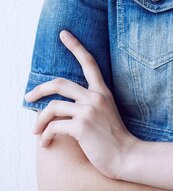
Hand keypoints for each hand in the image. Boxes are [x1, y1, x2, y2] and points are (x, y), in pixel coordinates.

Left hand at [25, 30, 136, 178]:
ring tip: (36, 132)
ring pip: (52, 107)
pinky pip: (53, 127)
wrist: (128, 157)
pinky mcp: (81, 126)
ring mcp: (88, 110)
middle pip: (59, 83)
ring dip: (39, 121)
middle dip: (39, 89)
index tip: (63, 33)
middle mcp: (95, 97)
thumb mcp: (106, 114)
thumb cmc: (115, 140)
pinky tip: (46, 144)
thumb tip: (63, 107)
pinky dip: (45, 136)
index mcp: (102, 92)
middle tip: (27, 97)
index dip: (75, 46)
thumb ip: (90, 105)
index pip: (89, 62)